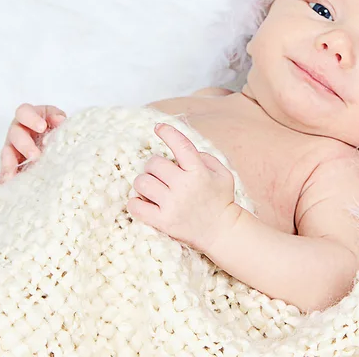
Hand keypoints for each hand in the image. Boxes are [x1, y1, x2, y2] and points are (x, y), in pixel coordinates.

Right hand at [0, 103, 66, 183]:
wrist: (56, 137)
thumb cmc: (55, 124)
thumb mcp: (57, 118)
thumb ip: (57, 117)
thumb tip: (60, 120)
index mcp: (29, 115)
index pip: (24, 112)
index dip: (31, 119)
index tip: (42, 127)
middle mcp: (18, 129)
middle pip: (15, 134)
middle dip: (25, 145)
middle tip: (35, 156)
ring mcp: (13, 145)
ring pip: (7, 152)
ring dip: (10, 164)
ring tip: (12, 176)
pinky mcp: (12, 160)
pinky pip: (7, 167)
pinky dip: (6, 175)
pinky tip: (6, 184)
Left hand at [127, 123, 239, 252]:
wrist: (221, 231)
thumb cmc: (221, 199)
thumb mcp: (223, 173)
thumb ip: (205, 157)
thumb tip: (183, 150)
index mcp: (199, 171)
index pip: (180, 145)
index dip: (168, 133)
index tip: (159, 127)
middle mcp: (184, 186)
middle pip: (154, 163)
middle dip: (154, 165)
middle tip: (161, 173)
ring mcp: (172, 205)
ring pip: (142, 182)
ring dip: (144, 182)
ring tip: (153, 187)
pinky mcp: (163, 222)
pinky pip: (136, 206)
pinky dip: (135, 201)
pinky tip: (144, 201)